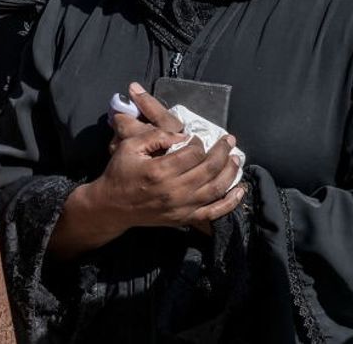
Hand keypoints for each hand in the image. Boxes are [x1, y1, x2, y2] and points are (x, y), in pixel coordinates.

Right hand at [87, 84, 243, 235]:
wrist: (112, 206)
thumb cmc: (120, 173)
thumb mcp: (129, 146)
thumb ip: (155, 136)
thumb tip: (183, 135)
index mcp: (160, 170)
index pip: (193, 153)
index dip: (199, 142)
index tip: (196, 137)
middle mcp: (174, 190)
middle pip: (209, 168)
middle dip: (222, 151)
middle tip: (229, 140)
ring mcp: (182, 207)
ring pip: (217, 188)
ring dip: (230, 171)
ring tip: (236, 158)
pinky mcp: (185, 218)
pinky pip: (214, 212)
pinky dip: (231, 202)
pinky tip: (240, 189)